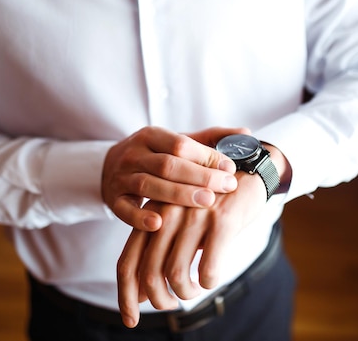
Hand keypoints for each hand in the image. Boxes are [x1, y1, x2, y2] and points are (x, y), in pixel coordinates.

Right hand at [102, 126, 247, 230]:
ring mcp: (121, 177)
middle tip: (226, 186)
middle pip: (167, 165)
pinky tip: (159, 224)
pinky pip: (124, 210)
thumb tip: (246, 132)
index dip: (206, 156)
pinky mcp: (113, 199)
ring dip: (179, 195)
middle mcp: (133, 154)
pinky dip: (140, 218)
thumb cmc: (154, 156)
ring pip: (148, 185)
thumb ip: (210, 139)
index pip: (180, 144)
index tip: (230, 167)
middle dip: (199, 176)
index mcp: (150, 135)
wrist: (111, 167)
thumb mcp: (176, 142)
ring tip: (207, 202)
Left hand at [116, 170, 268, 327]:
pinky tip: (212, 277)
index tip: (131, 320)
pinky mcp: (221, 221)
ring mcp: (193, 216)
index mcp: (150, 217)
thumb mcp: (177, 224)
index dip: (126, 296)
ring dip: (186, 294)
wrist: (246, 172)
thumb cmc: (208, 205)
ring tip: (195, 290)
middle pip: (148, 273)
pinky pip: (208, 269)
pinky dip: (209, 282)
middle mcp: (166, 215)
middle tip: (171, 304)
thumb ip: (156, 253)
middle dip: (159, 300)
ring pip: (176, 274)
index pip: (127, 262)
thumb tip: (141, 296)